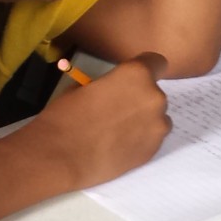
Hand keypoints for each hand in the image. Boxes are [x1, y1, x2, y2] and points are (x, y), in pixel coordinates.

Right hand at [34, 52, 170, 188]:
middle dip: (140, 99)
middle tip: (116, 111)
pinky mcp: (154, 150)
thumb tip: (110, 91)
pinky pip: (153, 138)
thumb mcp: (82, 87)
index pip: (156, 63)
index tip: (131, 81)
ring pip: (157, 118)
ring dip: (142, 120)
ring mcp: (158, 126)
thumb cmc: (66, 116)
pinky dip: (140, 139)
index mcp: (137, 74)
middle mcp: (155, 97)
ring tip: (117, 132)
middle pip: (155, 93)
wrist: (62, 157)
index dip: (144, 70)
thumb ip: (107, 85)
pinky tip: (118, 146)